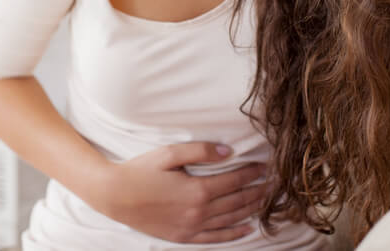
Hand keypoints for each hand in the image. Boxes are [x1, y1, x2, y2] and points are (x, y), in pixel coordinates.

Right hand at [93, 142, 266, 243]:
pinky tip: (247, 228)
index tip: (265, 167)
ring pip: (230, 219)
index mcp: (197, 190)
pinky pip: (215, 237)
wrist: (115, 196)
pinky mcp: (184, 236)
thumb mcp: (170, 154)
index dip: (252, 174)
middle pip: (237, 202)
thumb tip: (228, 151)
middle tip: (273, 185)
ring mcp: (192, 227)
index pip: (234, 181)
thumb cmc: (141, 171)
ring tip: (265, 201)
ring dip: (250, 210)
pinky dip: (233, 233)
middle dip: (257, 192)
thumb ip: (200, 151)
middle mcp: (198, 211)